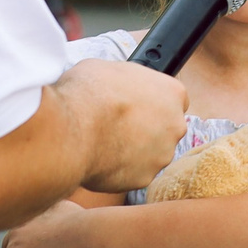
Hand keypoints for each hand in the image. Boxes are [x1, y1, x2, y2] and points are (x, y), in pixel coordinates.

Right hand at [60, 57, 187, 194]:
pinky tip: (99, 158)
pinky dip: (119, 169)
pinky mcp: (144, 178)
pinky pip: (133, 173)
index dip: (152, 102)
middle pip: (165, 128)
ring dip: (133, 150)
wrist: (72, 131)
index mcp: (172, 93)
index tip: (136, 106)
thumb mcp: (107, 69)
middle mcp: (175, 125)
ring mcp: (162, 155)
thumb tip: (116, 86)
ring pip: (150, 154)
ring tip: (104, 142)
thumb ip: (124, 81)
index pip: (173, 99)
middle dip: (145, 129)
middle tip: (118, 125)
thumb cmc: (88, 94)